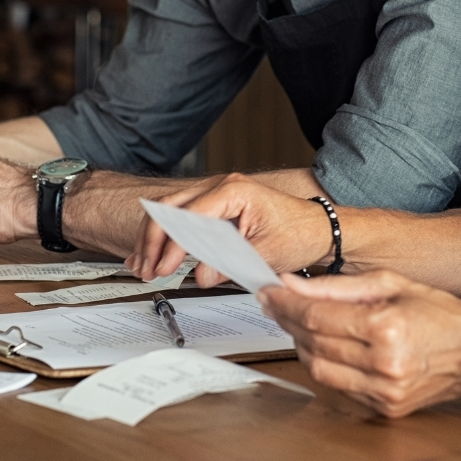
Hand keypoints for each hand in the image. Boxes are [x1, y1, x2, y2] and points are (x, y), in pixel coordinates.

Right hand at [126, 173, 333, 286]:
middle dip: (153, 240)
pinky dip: (164, 235)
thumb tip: (200, 274)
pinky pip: (180, 216)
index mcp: (234, 191)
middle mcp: (222, 186)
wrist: (317, 228)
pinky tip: (151, 254)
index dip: (172, 245)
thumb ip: (231, 263)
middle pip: (170, 207)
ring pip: (170, 210)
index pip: (189, 216)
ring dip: (153, 238)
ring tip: (143, 266)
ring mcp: (217, 194)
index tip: (163, 269)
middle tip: (147, 269)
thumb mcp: (266, 253)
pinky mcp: (215, 207)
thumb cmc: (299, 233)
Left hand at [258, 270, 460, 417]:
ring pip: (320, 370)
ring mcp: (385, 391)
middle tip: (276, 303)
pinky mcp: (386, 408)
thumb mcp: (391, 282)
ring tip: (299, 323)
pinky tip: (324, 346)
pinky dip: (325, 365)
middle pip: (314, 343)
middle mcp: (385, 363)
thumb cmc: (439, 310)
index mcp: (387, 326)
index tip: (269, 292)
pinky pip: (339, 388)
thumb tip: (294, 283)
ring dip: (302, 345)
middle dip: (289, 321)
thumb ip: (338, 285)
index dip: (286, 303)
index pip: (318, 316)